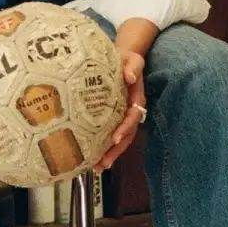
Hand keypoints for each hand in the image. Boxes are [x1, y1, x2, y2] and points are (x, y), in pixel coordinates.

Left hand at [94, 49, 145, 173]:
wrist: (123, 59)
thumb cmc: (127, 59)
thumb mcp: (133, 59)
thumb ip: (133, 67)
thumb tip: (130, 77)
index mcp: (136, 100)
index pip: (132, 117)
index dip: (125, 128)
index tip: (116, 138)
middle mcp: (130, 112)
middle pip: (126, 135)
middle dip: (116, 151)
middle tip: (104, 163)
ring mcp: (122, 117)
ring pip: (119, 139)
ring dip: (110, 154)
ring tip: (97, 168)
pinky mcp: (113, 117)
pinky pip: (109, 134)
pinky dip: (102, 146)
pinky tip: (91, 157)